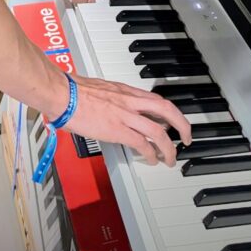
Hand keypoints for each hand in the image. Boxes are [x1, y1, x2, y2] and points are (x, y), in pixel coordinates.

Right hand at [67, 75, 191, 165]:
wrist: (63, 94)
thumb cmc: (74, 91)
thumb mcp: (101, 90)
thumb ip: (113, 99)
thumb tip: (114, 108)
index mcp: (127, 91)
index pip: (157, 100)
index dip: (170, 112)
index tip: (174, 122)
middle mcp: (130, 101)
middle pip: (167, 110)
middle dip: (182, 125)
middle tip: (187, 137)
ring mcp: (125, 115)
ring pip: (158, 131)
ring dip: (169, 147)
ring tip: (171, 158)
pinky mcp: (117, 130)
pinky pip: (141, 144)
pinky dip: (150, 153)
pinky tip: (152, 160)